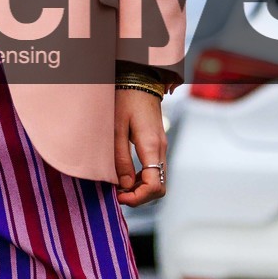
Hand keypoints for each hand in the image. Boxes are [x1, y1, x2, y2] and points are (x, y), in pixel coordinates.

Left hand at [114, 87, 167, 207]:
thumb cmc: (124, 101)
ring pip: (157, 180)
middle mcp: (161, 150)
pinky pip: (154, 171)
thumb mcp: (116, 129)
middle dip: (138, 197)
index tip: (118, 196)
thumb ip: (120, 159)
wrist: (139, 80)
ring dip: (139, 189)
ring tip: (117, 186)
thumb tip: (124, 186)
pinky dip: (142, 180)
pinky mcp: (157, 145)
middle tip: (116, 194)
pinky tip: (124, 177)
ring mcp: (161, 148)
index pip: (155, 186)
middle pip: (159, 188)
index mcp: (152, 147)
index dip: (137, 198)